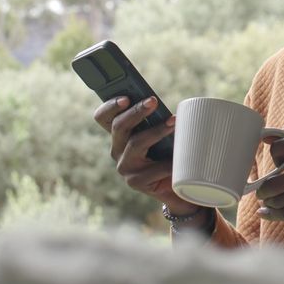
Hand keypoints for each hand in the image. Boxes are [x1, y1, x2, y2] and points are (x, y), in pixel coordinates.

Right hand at [92, 96, 200, 215]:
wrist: (178, 186)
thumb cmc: (168, 153)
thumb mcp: (159, 134)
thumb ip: (155, 120)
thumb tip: (163, 103)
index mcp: (119, 135)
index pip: (103, 118)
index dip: (110, 106)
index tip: (125, 97)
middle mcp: (117, 150)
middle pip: (118, 126)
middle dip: (136, 111)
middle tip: (153, 101)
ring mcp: (124, 167)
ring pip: (136, 143)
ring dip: (156, 131)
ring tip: (173, 122)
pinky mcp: (135, 182)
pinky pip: (154, 167)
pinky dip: (169, 160)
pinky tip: (180, 156)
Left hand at [255, 124, 283, 231]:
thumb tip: (266, 136)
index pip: (280, 146)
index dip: (274, 155)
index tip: (278, 163)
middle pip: (274, 179)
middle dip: (266, 187)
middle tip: (267, 189)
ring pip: (279, 198)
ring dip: (271, 201)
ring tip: (272, 201)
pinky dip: (272, 214)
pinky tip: (266, 213)